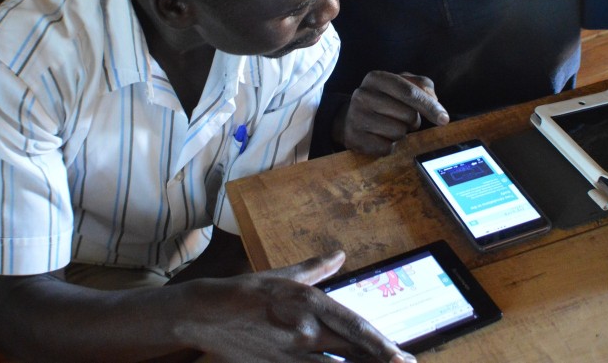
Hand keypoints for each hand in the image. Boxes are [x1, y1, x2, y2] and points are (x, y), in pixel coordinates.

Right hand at [187, 251, 415, 362]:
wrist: (206, 313)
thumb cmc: (247, 292)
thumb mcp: (284, 275)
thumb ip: (316, 268)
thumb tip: (339, 255)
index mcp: (309, 302)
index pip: (354, 326)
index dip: (381, 344)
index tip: (401, 355)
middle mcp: (305, 330)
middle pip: (352, 352)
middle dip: (380, 362)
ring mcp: (291, 354)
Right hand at [337, 71, 449, 155]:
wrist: (350, 117)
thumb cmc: (383, 99)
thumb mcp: (400, 84)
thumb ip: (421, 85)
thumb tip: (433, 99)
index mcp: (376, 78)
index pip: (409, 92)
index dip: (429, 106)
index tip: (444, 119)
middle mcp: (362, 95)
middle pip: (408, 115)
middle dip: (412, 120)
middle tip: (402, 118)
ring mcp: (356, 117)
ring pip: (399, 133)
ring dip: (401, 133)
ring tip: (389, 126)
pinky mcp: (354, 139)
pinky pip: (386, 148)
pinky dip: (389, 145)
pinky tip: (380, 137)